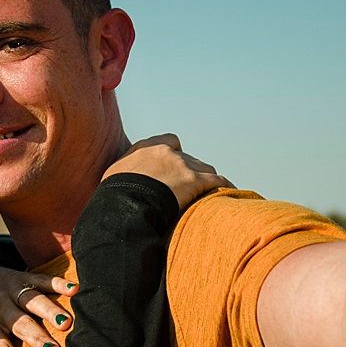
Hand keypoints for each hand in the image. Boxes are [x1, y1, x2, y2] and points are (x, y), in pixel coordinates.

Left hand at [0, 267, 77, 346]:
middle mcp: (0, 309)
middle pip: (21, 324)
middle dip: (37, 337)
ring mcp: (12, 291)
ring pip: (33, 301)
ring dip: (50, 310)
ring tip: (67, 323)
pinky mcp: (23, 277)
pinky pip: (42, 280)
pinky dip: (58, 283)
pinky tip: (74, 290)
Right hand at [105, 132, 232, 210]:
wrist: (123, 205)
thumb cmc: (114, 197)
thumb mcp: (113, 178)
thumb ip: (124, 174)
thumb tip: (118, 187)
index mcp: (146, 148)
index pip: (170, 141)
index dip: (175, 154)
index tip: (175, 166)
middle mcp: (166, 152)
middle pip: (189, 158)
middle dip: (191, 172)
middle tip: (191, 190)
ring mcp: (181, 165)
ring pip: (204, 169)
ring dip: (207, 181)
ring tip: (211, 194)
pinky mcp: (194, 180)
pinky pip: (217, 181)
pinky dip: (225, 186)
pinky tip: (232, 193)